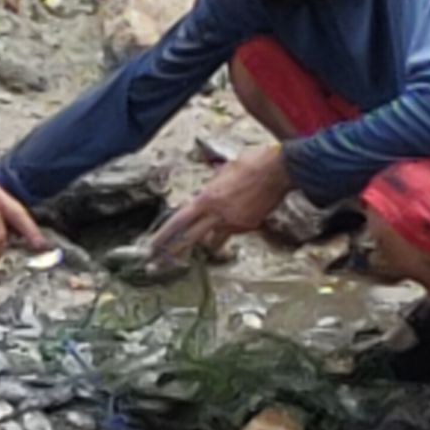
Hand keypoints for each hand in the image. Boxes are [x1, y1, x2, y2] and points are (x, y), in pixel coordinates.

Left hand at [149, 146, 291, 260]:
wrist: (278, 170)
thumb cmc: (250, 164)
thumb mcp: (221, 173)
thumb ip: (209, 190)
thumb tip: (203, 197)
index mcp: (206, 199)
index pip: (178, 222)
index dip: (163, 236)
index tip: (150, 247)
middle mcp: (217, 215)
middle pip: (189, 240)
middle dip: (172, 253)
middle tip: (156, 266)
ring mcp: (233, 224)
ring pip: (213, 243)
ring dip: (208, 244)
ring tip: (206, 243)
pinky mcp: (248, 227)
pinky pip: (233, 232)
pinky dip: (231, 227)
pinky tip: (240, 213)